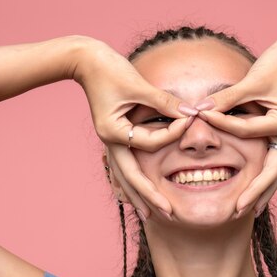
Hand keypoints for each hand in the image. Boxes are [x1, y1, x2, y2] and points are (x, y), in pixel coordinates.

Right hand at [73, 39, 196, 217]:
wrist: (85, 60)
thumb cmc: (110, 70)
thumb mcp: (138, 85)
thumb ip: (164, 102)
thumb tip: (191, 113)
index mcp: (113, 132)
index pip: (149, 143)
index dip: (172, 134)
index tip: (191, 123)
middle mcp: (110, 141)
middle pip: (130, 177)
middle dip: (149, 196)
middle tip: (169, 214)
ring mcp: (109, 141)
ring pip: (124, 176)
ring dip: (138, 195)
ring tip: (151, 215)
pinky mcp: (113, 137)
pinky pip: (122, 165)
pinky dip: (129, 182)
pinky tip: (136, 195)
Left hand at [196, 31, 276, 215]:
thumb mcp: (252, 80)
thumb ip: (226, 98)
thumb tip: (200, 110)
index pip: (246, 131)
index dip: (222, 125)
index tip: (201, 124)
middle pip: (272, 171)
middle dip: (255, 191)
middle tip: (237, 209)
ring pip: (275, 172)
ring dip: (262, 192)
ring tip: (247, 211)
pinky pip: (272, 162)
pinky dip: (263, 178)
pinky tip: (253, 192)